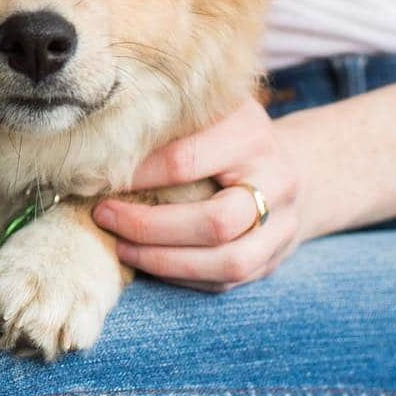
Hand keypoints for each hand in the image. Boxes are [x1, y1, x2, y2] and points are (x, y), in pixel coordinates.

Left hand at [92, 98, 302, 291]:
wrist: (294, 167)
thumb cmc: (230, 136)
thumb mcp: (208, 114)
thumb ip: (169, 125)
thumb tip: (101, 146)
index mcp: (251, 136)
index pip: (187, 162)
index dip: (140, 175)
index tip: (100, 177)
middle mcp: (276, 181)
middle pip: (215, 222)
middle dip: (149, 227)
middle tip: (104, 216)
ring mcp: (281, 226)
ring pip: (226, 262)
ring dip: (163, 260)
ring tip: (121, 247)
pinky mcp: (273, 259)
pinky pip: (225, 281)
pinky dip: (181, 276)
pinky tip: (148, 262)